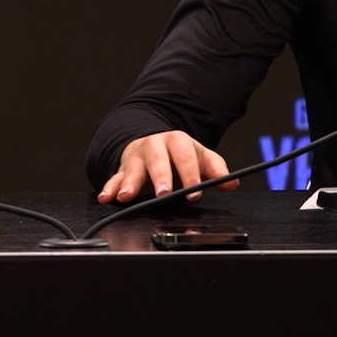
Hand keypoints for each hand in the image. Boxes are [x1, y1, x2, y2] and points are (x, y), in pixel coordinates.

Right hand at [98, 130, 238, 204]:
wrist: (151, 140)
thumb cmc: (177, 154)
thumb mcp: (199, 157)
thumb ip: (215, 169)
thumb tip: (230, 182)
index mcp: (178, 141)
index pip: (186, 157)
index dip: (191, 174)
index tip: (195, 191)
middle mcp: (155, 146)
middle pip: (158, 160)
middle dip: (161, 177)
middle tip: (164, 193)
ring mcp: (137, 157)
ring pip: (133, 168)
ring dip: (129, 183)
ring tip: (126, 196)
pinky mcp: (123, 169)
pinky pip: (114, 178)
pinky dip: (109, 188)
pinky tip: (106, 197)